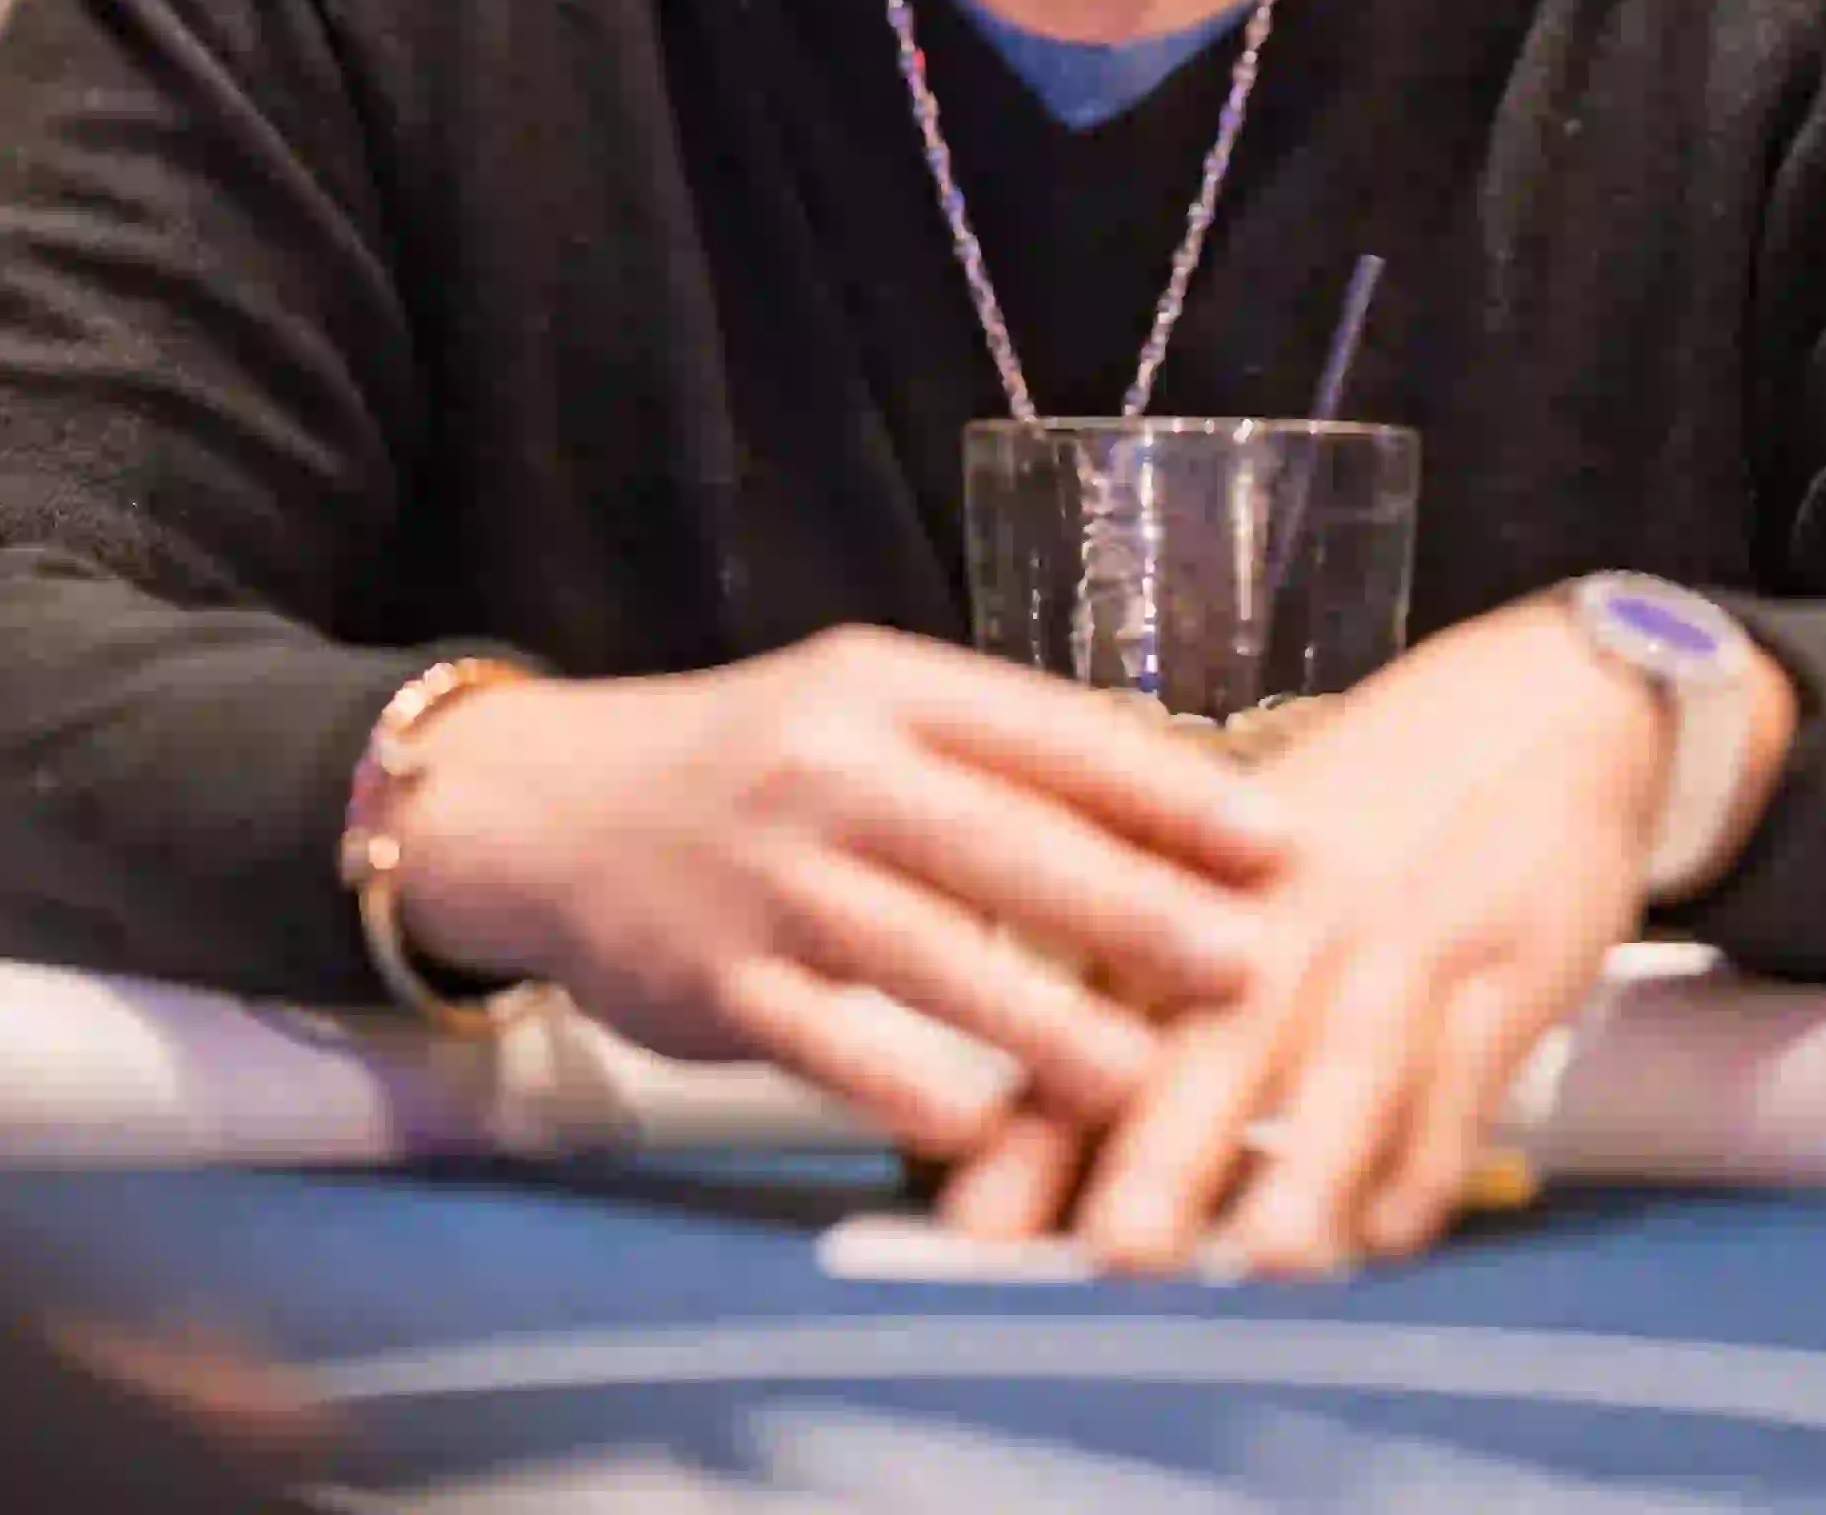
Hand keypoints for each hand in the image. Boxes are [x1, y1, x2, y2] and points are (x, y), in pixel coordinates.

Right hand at [386, 625, 1291, 1151]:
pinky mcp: (714, 978)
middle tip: (1249, 968)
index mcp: (886, 690)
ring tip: (1150, 1081)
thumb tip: (1184, 806)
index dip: (1170, 794)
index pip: (1050, 735)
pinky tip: (982, 1135)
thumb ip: (998, 758)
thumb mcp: (865, 713)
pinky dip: (907, 1090)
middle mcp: (829, 771)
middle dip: (1136, 912)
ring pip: (929, 955)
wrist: (547, 809)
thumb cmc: (752, 765)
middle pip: (1005, 844)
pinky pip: (828, 1042)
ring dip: (1046, 1026)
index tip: (1278, 844)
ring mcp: (768, 878)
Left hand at [943, 596, 1789, 1276]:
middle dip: (1170, 1145)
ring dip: (1313, 1164)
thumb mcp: (1229, 878)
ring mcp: (1407, 942)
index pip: (1102, 1017)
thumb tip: (1005, 1169)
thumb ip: (1120, 1011)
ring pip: (1355, 1064)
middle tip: (1120, 1250)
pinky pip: (1466, 1082)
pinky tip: (1387, 1232)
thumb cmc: (1357, 816)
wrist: (1543, 709)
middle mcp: (1295, 913)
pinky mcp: (1513, 972)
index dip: (1043, 1128)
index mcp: (1202, 888)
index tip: (983, 1229)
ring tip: (1269, 1258)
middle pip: (1225, 1035)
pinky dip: (1428, 1164)